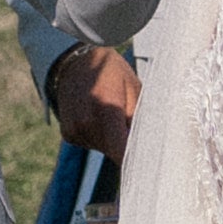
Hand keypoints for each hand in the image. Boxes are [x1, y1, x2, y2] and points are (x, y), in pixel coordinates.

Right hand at [47, 39, 139, 162]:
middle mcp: (86, 123)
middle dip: (127, 145)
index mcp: (105, 110)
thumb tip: (153, 141)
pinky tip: (99, 117)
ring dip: (113, 140)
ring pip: (104, 149)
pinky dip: (100, 137)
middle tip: (135, 128)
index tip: (150, 161)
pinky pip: (92, 144)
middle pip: (115, 152)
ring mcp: (74, 130)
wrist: (74, 62)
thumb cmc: (110, 71)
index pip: (121, 151)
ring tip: (113, 115)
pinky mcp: (68, 134)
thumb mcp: (133, 87)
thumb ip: (141, 117)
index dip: (137, 160)